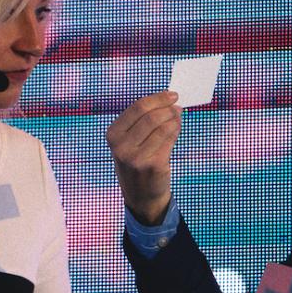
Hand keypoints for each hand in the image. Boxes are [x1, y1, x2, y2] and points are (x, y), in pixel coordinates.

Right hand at [106, 91, 180, 223]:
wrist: (141, 197)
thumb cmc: (137, 163)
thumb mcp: (129, 143)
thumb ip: (141, 122)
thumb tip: (167, 100)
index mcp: (113, 135)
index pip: (137, 107)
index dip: (158, 98)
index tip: (172, 95)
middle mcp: (121, 146)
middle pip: (151, 116)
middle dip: (168, 107)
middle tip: (178, 106)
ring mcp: (137, 157)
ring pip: (162, 127)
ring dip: (175, 119)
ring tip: (178, 118)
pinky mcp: (153, 165)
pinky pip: (170, 140)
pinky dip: (176, 130)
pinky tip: (177, 129)